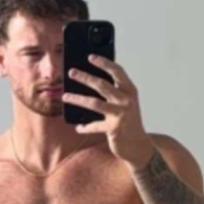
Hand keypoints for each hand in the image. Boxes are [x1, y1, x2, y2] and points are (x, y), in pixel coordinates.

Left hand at [63, 54, 154, 168]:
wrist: (138, 146)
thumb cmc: (130, 123)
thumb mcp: (126, 104)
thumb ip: (115, 92)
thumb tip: (91, 81)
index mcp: (130, 90)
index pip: (117, 71)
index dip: (104, 63)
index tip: (90, 57)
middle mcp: (126, 100)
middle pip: (102, 85)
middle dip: (85, 77)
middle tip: (71, 72)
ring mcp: (120, 114)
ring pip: (94, 103)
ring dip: (78, 99)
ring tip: (65, 96)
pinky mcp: (114, 129)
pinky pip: (94, 126)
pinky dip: (85, 127)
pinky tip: (79, 127)